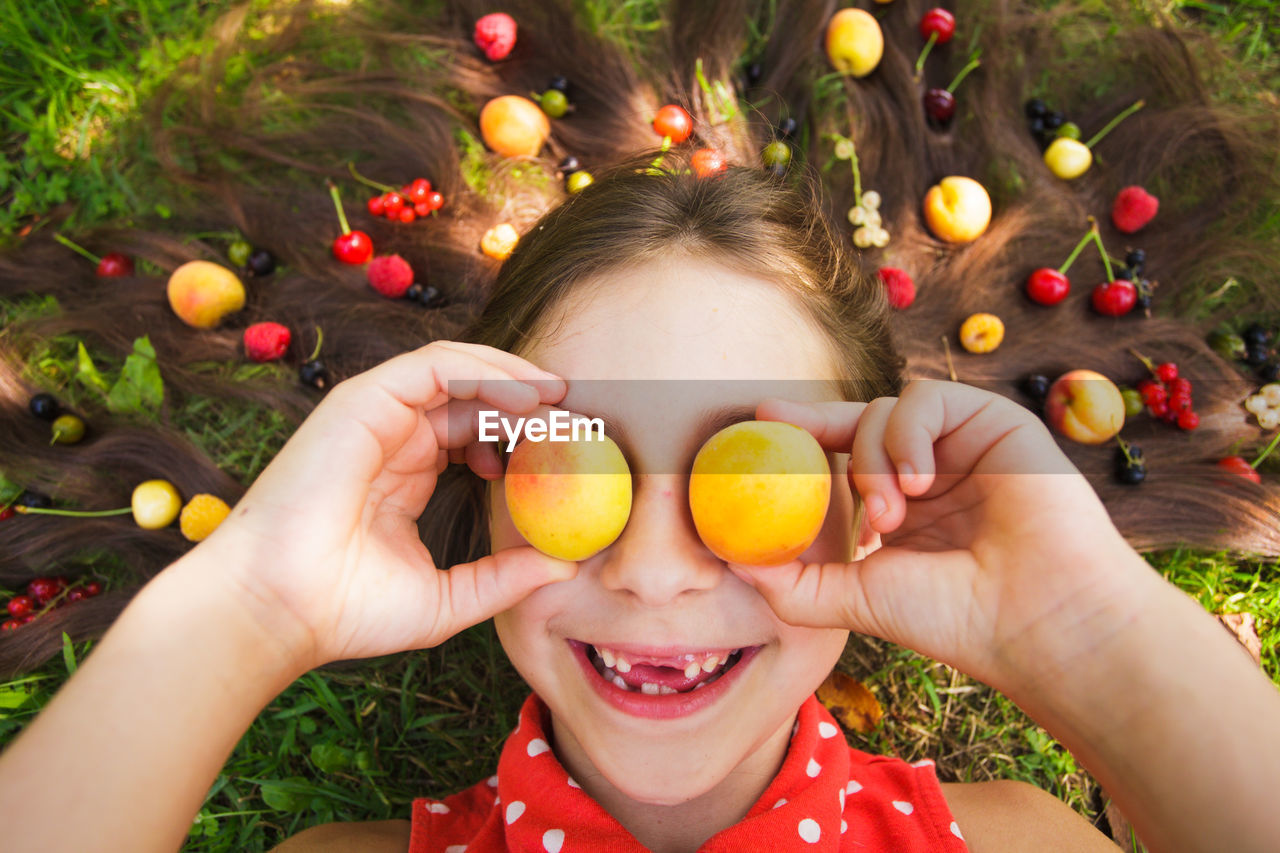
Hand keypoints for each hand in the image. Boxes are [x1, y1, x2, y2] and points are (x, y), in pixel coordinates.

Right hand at [189, 341, 576, 670]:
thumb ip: (503, 578)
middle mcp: (394, 437)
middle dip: (533, 402)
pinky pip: (435, 367)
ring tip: (562, 403)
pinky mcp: (362, 400)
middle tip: (582, 421)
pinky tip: (527, 400)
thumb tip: (565, 566)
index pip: (477, 432)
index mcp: (407, 473)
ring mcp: (376, 415)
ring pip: (459, 370)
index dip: (529, 434)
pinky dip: (485, 372)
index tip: (576, 452)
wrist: (279, 611)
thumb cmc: (347, 611)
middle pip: (475, 396)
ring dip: (516, 379)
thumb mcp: (448, 600)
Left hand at [733, 379, 1156, 690]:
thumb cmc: (954, 617)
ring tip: (889, 518)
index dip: (798, 440)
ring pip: (885, 412)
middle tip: (775, 423)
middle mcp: (930, 473)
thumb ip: (795, 582)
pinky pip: (926, 400)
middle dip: (813, 422)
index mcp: (901, 510)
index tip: (756, 427)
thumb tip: (735, 559)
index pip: (839, 460)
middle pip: (856, 422)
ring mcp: (961, 446)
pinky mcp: (992, 421)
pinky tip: (919, 484)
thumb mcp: (855, 600)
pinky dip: (907, 436)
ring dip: (870, 460)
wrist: (1036, 620)